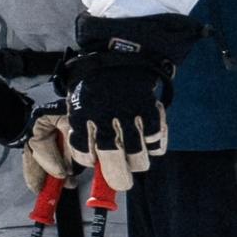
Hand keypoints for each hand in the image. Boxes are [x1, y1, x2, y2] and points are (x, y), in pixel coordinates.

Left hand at [64, 14, 195, 188]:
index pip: (84, 156)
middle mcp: (104, 121)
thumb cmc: (98, 84)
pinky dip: (156, 144)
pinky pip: (156, 143)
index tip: (96, 158)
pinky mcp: (150, 113)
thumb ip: (81, 128)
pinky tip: (150, 137)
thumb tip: (87, 160)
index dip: (92, 161)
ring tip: (137, 156)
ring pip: (138, 159)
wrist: (123, 55)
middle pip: (113, 165)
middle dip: (118, 179)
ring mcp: (128, 118)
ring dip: (138, 161)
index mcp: (81, 118)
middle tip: (121, 180)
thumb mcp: (80, 102)